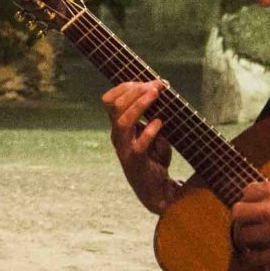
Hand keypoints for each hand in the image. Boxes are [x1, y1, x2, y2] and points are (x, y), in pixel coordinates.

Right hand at [103, 81, 179, 214]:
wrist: (155, 189)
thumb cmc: (154, 158)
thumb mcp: (152, 132)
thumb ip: (152, 114)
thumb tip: (159, 91)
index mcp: (118, 127)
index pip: (109, 100)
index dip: (124, 87)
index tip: (146, 81)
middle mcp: (117, 136)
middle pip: (115, 107)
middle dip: (135, 91)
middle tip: (155, 86)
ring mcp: (124, 149)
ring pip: (123, 122)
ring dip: (139, 105)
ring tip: (155, 95)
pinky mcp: (136, 162)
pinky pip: (139, 144)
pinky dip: (149, 131)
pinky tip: (159, 122)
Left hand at [229, 172, 269, 266]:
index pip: (246, 193)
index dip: (250, 199)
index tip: (254, 205)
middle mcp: (269, 210)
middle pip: (237, 214)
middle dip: (241, 218)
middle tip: (248, 222)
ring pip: (243, 237)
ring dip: (245, 238)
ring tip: (251, 240)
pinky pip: (257, 258)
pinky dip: (254, 258)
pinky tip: (257, 256)